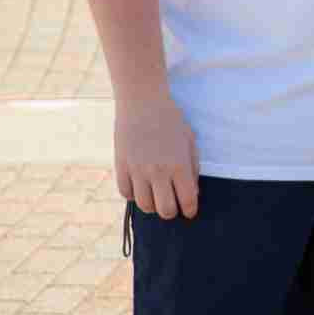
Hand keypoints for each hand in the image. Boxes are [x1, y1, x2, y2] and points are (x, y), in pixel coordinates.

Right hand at [115, 92, 198, 219]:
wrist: (142, 102)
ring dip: (153, 204)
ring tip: (157, 195)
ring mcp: (137, 171)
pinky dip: (134, 194)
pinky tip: (140, 185)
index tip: (190, 211)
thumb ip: (192, 168)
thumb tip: (191, 193)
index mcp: (179, 164)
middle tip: (173, 205)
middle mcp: (158, 171)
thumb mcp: (189, 140)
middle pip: (165, 210)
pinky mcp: (121, 167)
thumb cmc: (171, 119)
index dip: (190, 210)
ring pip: (145, 206)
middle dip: (172, 212)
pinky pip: (126, 194)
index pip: (187, 200)